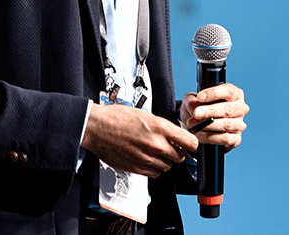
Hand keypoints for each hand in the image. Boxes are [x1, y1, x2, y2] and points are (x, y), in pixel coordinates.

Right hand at [81, 104, 198, 177]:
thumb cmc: (117, 117)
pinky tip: (146, 158)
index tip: (190, 143)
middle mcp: (155, 145)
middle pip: (180, 157)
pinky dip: (154, 168)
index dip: (192, 143)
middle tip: (169, 146)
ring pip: (168, 167)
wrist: (96, 128)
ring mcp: (146, 158)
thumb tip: (176, 135)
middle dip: (177, 152)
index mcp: (160, 127)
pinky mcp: (137, 168)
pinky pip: (155, 174)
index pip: (190, 142)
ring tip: (153, 151)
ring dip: (164, 161)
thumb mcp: (145, 114)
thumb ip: (162, 127)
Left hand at [180, 83, 248, 150]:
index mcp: (234, 94)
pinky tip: (200, 135)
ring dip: (208, 125)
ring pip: (227, 124)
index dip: (214, 93)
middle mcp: (240, 108)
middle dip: (210, 111)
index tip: (199, 97)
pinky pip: (225, 138)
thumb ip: (192, 100)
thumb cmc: (199, 109)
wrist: (199, 127)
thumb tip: (194, 107)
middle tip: (196, 113)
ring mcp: (240, 124)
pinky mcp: (236, 139)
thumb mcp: (192, 100)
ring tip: (194, 124)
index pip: (228, 90)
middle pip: (228, 108)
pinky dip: (211, 137)